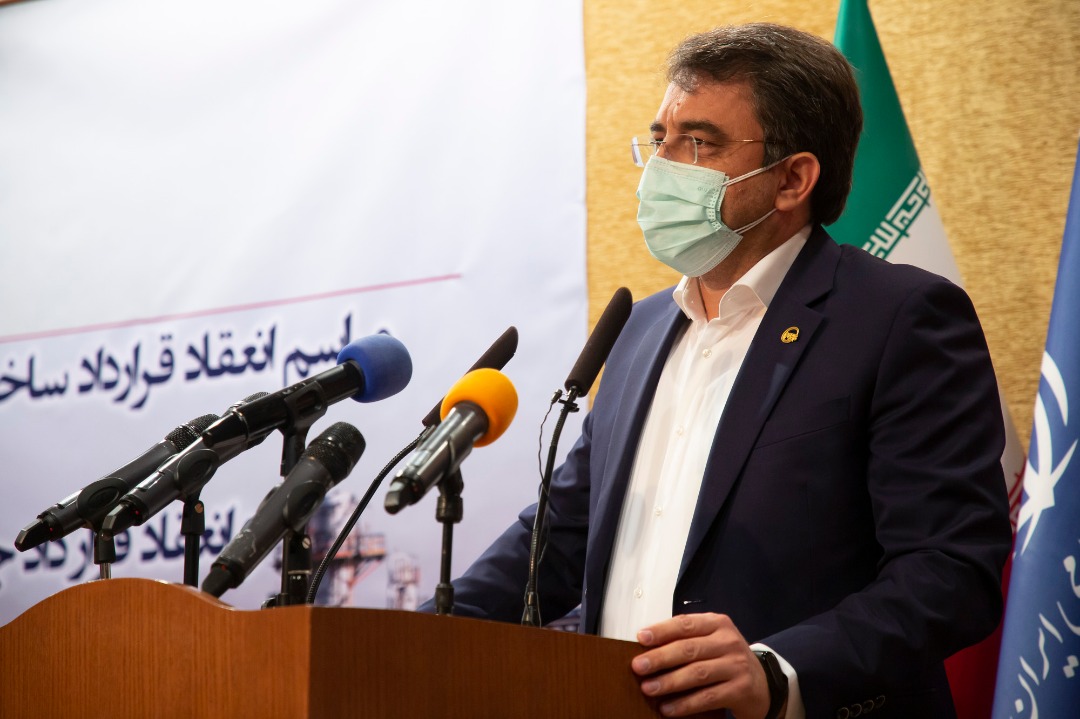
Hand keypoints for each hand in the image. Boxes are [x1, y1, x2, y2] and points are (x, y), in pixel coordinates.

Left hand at [631, 613, 771, 717]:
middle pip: (689, 649)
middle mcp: (729, 642)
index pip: (685, 624)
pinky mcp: (740, 689)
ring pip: (697, 673)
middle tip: (638, 667)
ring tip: (648, 688)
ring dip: (669, 682)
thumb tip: (647, 648)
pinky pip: (707, 697)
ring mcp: (736, 666)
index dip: (662, 630)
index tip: (641, 638)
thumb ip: (685, 640)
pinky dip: (685, 704)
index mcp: (718, 624)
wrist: (763, 683)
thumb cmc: (727, 660)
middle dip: (660, 658)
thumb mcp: (711, 642)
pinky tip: (668, 708)